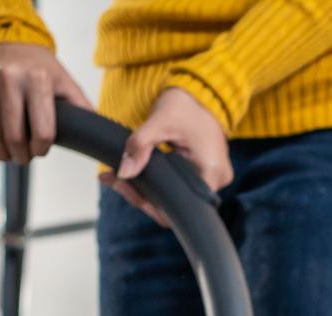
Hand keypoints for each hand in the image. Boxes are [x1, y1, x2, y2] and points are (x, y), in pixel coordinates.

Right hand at [0, 42, 90, 163]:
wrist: (4, 37)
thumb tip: (102, 137)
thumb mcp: (64, 82)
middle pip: (14, 138)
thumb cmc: (39, 66)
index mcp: (38, 79)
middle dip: (20, 156)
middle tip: (23, 158)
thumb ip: (81, 109)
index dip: (41, 150)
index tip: (40, 150)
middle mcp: (8, 77)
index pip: (42, 133)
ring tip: (8, 153)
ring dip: (0, 153)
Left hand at [100, 87, 232, 226]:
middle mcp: (217, 180)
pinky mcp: (203, 174)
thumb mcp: (159, 122)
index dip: (153, 205)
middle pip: (176, 205)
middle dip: (143, 196)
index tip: (128, 189)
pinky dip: (157, 184)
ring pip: (175, 198)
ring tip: (118, 177)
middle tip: (115, 180)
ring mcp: (212, 178)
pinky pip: (179, 188)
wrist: (200, 93)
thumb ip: (139, 146)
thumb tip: (124, 173)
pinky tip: (135, 174)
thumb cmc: (185, 105)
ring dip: (147, 191)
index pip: (181, 206)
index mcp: (211, 171)